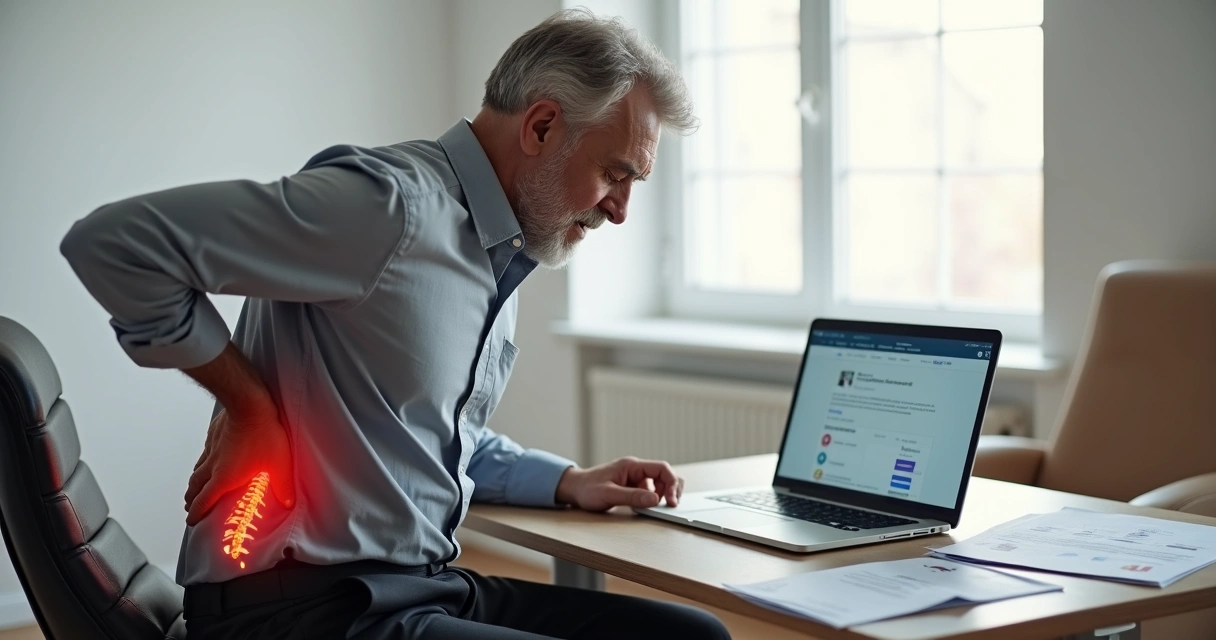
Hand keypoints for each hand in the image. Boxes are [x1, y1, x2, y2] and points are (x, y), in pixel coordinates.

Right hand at [184, 406, 294, 525]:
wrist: (248, 404)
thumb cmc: (264, 434)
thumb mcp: (279, 465)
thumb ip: (283, 486)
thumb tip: (288, 502)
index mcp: (224, 477)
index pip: (204, 500)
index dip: (196, 512)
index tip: (191, 520)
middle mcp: (213, 465)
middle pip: (195, 487)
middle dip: (191, 499)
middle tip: (189, 506)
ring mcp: (211, 449)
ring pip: (196, 469)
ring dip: (193, 482)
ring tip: (192, 488)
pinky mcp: (213, 435)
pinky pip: (203, 452)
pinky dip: (201, 461)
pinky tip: (206, 458)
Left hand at [555, 456, 683, 511]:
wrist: (574, 489)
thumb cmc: (587, 489)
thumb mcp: (608, 494)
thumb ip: (632, 496)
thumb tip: (655, 500)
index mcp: (631, 465)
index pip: (661, 468)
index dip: (671, 484)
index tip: (671, 501)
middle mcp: (636, 469)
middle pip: (665, 474)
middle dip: (671, 489)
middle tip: (671, 506)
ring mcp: (635, 477)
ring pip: (659, 483)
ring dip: (663, 495)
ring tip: (658, 508)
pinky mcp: (632, 486)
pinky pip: (650, 490)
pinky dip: (654, 499)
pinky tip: (647, 508)